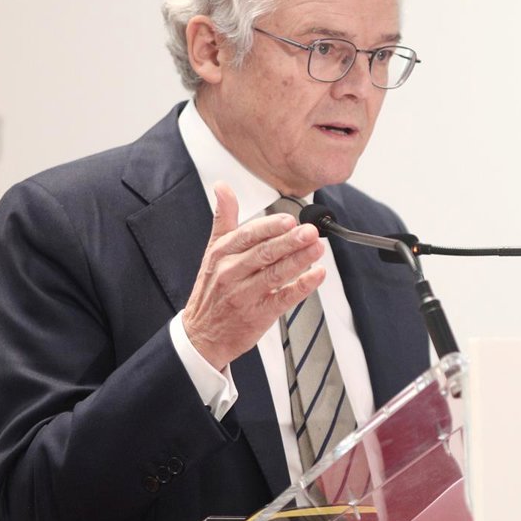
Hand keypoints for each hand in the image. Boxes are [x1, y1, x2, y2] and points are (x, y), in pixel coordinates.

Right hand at [182, 182, 325, 370]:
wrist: (202, 334)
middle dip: (290, 242)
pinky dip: (302, 286)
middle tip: (311, 232)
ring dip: (299, 260)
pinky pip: (284, 298)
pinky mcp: (259, 315)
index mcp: (221, 254)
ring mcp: (244, 295)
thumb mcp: (213, 251)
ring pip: (275, 274)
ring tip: (318, 248)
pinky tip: (317, 275)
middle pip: (264, 254)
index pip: (247, 236)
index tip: (290, 220)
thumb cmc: (212, 289)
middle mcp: (231, 273)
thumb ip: (224, 219)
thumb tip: (222, 186)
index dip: (270, 227)